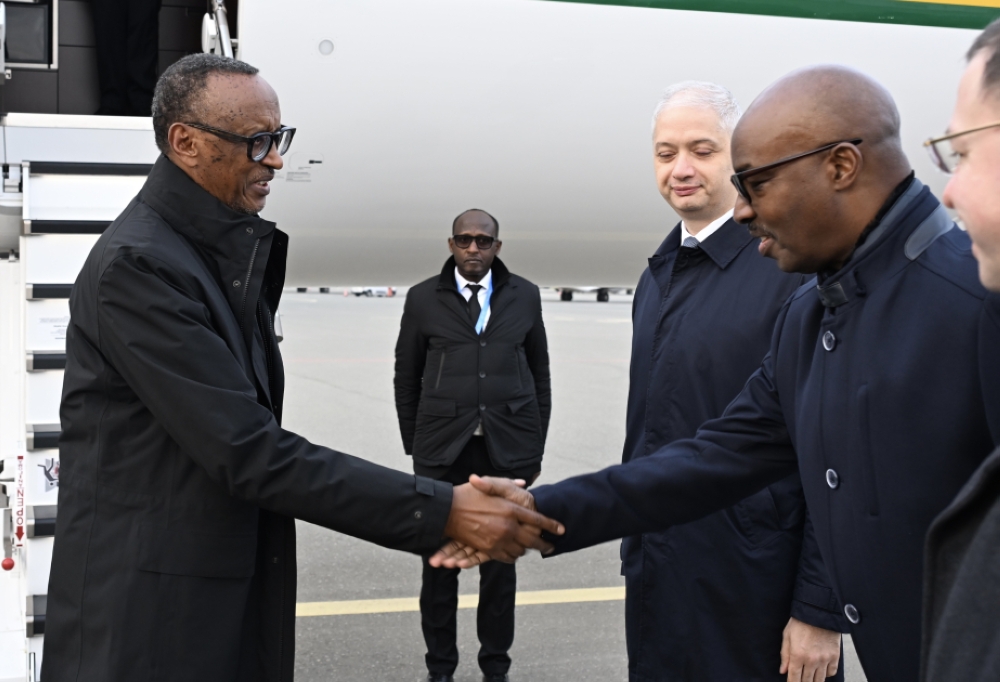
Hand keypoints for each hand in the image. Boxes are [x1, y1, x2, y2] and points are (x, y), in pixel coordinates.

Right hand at [437, 475, 563, 565]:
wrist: (446, 511)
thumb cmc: (467, 494)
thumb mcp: (490, 483)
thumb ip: (508, 484)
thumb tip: (523, 484)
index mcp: (511, 509)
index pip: (537, 519)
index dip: (551, 525)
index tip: (561, 530)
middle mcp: (508, 526)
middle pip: (533, 539)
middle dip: (544, 544)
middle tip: (551, 546)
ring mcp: (498, 540)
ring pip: (521, 550)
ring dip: (527, 549)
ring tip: (531, 549)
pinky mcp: (488, 550)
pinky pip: (506, 557)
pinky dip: (512, 556)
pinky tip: (515, 553)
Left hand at [780, 616, 840, 681]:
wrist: (819, 612)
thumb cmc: (801, 622)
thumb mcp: (787, 636)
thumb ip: (785, 655)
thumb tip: (783, 671)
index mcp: (798, 655)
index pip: (794, 678)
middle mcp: (812, 660)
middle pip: (808, 681)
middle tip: (801, 680)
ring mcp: (825, 659)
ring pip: (820, 680)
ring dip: (814, 681)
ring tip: (810, 679)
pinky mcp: (835, 656)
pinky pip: (831, 672)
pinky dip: (826, 674)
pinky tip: (821, 671)